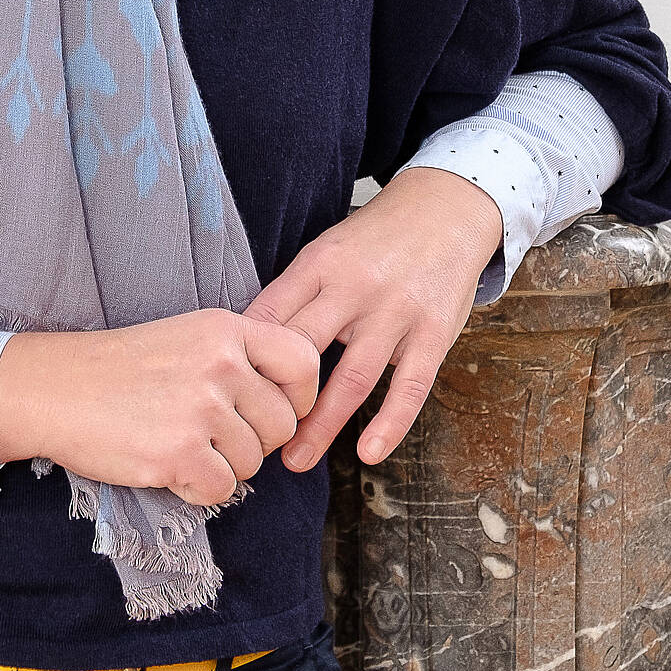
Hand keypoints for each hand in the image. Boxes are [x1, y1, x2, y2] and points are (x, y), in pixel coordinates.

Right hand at [0, 308, 320, 507]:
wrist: (53, 388)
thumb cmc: (120, 368)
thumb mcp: (187, 337)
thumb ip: (239, 358)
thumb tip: (291, 402)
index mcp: (225, 329)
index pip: (304, 362)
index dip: (299, 397)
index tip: (272, 411)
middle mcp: (221, 364)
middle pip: (282, 425)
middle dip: (254, 441)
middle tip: (208, 434)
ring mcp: (201, 409)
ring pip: (253, 463)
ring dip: (222, 465)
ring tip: (178, 442)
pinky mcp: (179, 453)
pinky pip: (223, 490)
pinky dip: (198, 489)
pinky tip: (167, 466)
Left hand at [242, 167, 501, 469]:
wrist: (445, 210)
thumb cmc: (376, 239)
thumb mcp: (327, 249)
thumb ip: (293, 292)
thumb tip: (245, 340)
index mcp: (320, 264)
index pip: (270, 315)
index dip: (245, 359)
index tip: (225, 396)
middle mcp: (355, 287)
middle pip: (303, 350)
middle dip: (273, 398)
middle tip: (249, 438)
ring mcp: (396, 312)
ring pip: (352, 378)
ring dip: (321, 426)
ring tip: (295, 460)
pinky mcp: (432, 334)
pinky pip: (409, 386)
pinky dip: (390, 423)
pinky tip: (368, 452)